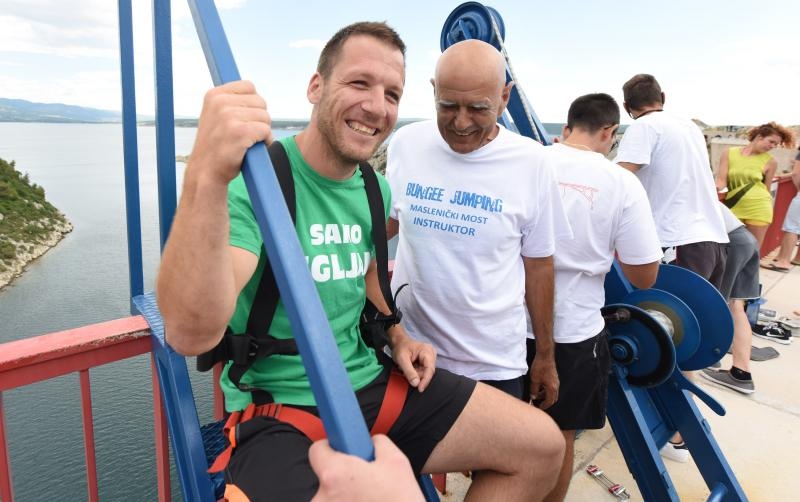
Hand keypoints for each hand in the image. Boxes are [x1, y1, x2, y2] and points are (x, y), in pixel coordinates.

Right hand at [188, 80, 272, 185]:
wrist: (205, 172)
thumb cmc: (216, 146)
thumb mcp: (216, 115)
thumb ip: (232, 102)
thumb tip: (254, 93)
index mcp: (214, 95)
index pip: (249, 87)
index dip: (253, 104)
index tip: (244, 119)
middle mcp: (220, 103)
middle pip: (260, 102)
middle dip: (259, 119)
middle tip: (245, 134)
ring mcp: (229, 117)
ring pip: (265, 117)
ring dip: (262, 132)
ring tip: (247, 142)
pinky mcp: (240, 132)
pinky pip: (266, 131)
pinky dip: (266, 141)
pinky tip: (252, 149)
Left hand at [309, 435, 423, 501]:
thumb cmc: (401, 501)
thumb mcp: (397, 462)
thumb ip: (377, 444)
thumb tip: (370, 442)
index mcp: (335, 473)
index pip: (317, 451)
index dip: (332, 449)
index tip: (343, 454)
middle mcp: (322, 497)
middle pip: (326, 478)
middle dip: (343, 479)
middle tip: (366, 484)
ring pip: (331, 498)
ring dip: (344, 498)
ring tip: (369, 501)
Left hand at [388, 325, 435, 391]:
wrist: (399, 343)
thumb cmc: (400, 348)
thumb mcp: (402, 359)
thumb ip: (409, 371)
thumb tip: (416, 383)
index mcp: (427, 351)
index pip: (430, 369)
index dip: (425, 380)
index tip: (420, 389)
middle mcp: (431, 354)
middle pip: (428, 372)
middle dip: (417, 376)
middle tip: (406, 372)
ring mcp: (430, 358)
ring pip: (425, 373)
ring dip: (416, 374)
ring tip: (407, 368)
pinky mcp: (427, 362)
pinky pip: (423, 371)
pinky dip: (416, 373)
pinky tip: (411, 368)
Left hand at [529, 353, 558, 409]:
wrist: (545, 356)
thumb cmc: (540, 367)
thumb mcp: (534, 380)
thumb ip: (534, 390)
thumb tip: (533, 397)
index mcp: (552, 388)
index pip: (549, 401)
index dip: (544, 406)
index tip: (538, 408)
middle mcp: (556, 386)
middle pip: (552, 398)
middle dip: (545, 402)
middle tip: (538, 404)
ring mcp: (556, 381)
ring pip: (552, 392)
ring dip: (545, 395)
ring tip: (536, 395)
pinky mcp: (554, 377)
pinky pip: (551, 387)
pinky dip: (546, 390)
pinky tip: (539, 387)